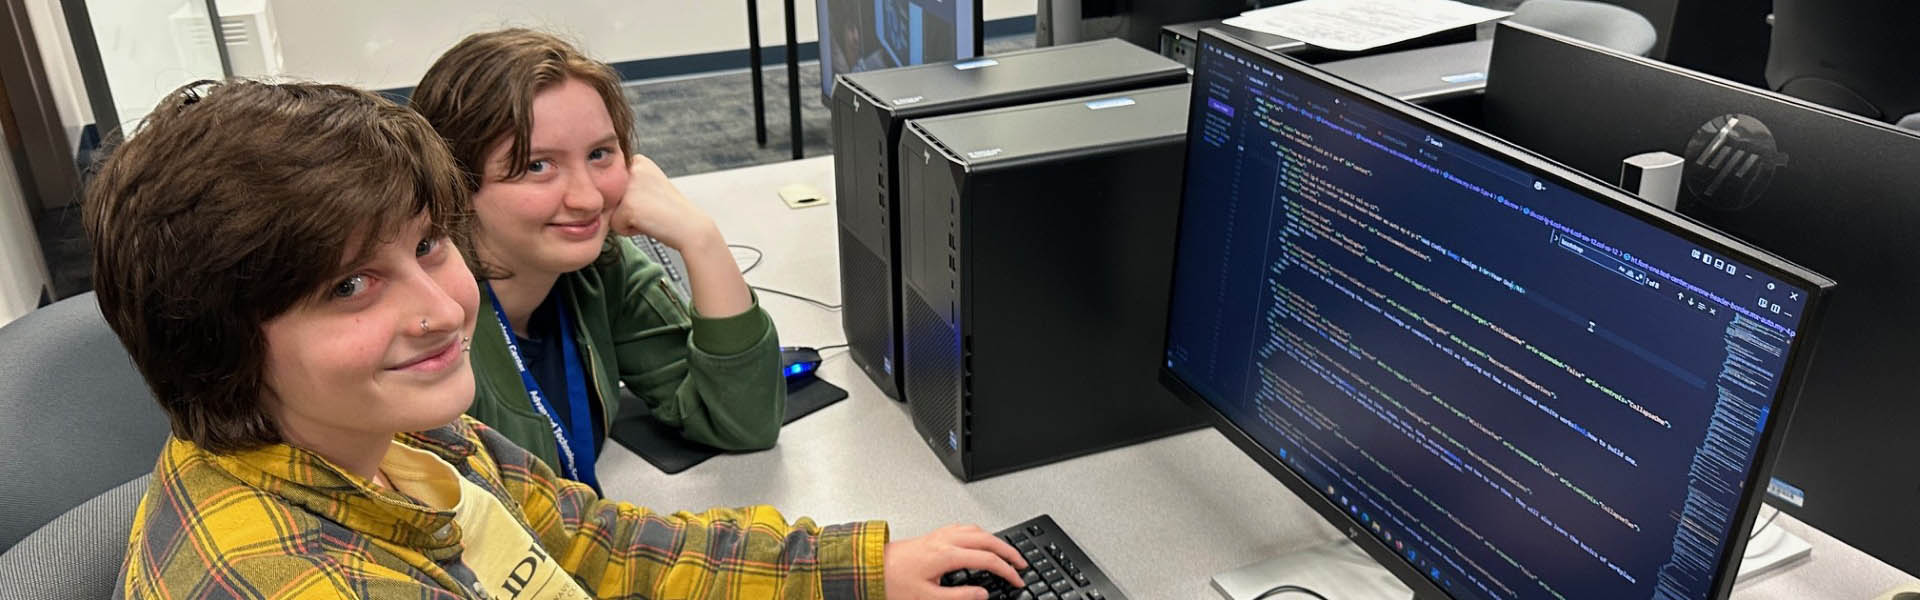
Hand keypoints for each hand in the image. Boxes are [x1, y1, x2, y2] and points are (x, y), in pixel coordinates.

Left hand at [611, 154, 719, 251]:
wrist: (691, 228)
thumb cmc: (670, 212)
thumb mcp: (648, 188)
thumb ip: (625, 186)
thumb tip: (596, 198)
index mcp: (638, 161)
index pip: (613, 187)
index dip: (631, 200)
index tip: (651, 201)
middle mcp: (633, 168)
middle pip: (610, 198)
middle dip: (627, 209)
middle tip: (652, 209)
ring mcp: (630, 185)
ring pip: (610, 211)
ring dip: (627, 220)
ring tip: (650, 216)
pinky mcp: (628, 205)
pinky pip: (616, 226)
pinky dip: (630, 231)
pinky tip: (649, 223)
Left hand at [884, 524, 1028, 599]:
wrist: (869, 567)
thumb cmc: (892, 582)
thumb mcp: (927, 598)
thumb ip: (959, 596)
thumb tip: (982, 594)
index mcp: (946, 555)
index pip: (987, 559)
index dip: (1006, 570)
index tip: (1017, 580)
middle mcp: (944, 540)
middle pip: (987, 539)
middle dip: (1008, 550)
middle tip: (1021, 563)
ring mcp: (938, 535)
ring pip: (976, 530)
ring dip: (995, 539)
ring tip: (1006, 551)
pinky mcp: (932, 536)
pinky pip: (963, 528)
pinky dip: (979, 534)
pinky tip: (979, 540)